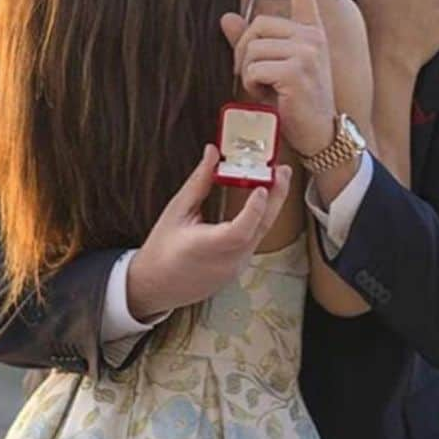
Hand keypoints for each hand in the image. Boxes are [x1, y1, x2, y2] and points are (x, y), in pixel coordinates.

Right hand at [126, 145, 292, 318]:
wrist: (155, 285)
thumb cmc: (161, 248)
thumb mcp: (176, 211)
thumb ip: (198, 182)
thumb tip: (212, 153)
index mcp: (207, 247)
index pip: (240, 231)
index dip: (254, 210)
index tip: (262, 187)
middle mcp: (227, 261)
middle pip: (261, 229)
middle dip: (277, 197)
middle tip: (283, 171)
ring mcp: (236, 267)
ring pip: (261, 234)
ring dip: (270, 207)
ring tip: (276, 181)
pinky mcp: (238, 269)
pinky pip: (255, 241)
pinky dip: (260, 220)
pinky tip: (261, 203)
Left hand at [220, 0, 335, 157]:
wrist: (320, 134)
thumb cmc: (295, 103)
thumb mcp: (271, 70)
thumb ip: (250, 44)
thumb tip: (226, 18)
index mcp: (310, 33)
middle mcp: (312, 37)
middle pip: (257, 26)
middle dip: (243, 53)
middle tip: (252, 77)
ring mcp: (307, 51)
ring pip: (252, 48)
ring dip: (247, 73)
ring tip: (265, 89)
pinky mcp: (298, 69)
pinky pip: (254, 67)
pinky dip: (252, 85)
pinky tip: (270, 96)